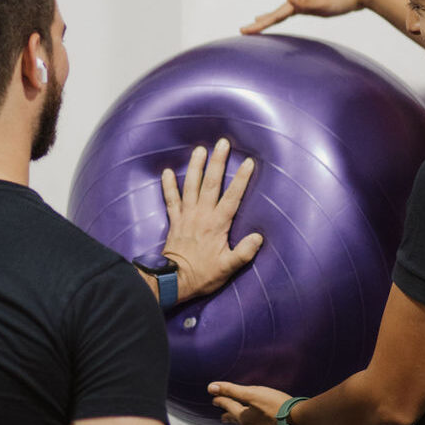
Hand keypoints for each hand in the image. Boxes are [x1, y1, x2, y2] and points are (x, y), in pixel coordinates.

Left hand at [162, 139, 262, 302]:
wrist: (173, 281)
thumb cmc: (203, 275)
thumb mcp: (228, 268)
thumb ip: (244, 252)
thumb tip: (258, 237)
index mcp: (217, 224)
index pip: (232, 197)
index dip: (241, 179)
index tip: (248, 162)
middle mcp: (202, 215)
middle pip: (211, 183)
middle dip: (217, 162)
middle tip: (222, 143)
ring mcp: (186, 215)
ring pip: (190, 185)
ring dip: (195, 166)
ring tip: (200, 149)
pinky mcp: (174, 220)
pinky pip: (170, 199)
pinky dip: (168, 185)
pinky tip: (166, 171)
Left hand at [208, 381, 291, 424]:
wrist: (298, 419)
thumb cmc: (275, 404)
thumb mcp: (251, 393)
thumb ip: (231, 390)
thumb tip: (211, 388)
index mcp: (244, 418)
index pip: (229, 406)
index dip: (221, 401)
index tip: (214, 399)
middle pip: (238, 422)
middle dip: (230, 418)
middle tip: (223, 417)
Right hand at [239, 0, 372, 33]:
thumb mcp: (325, 1)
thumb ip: (306, 1)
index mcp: (299, 1)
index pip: (275, 15)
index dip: (260, 24)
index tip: (244, 31)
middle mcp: (299, 0)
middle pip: (275, 13)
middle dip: (260, 22)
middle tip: (243, 30)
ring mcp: (305, 2)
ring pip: (282, 12)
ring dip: (269, 17)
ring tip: (257, 21)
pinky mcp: (313, 6)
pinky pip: (293, 13)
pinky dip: (284, 16)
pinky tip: (283, 16)